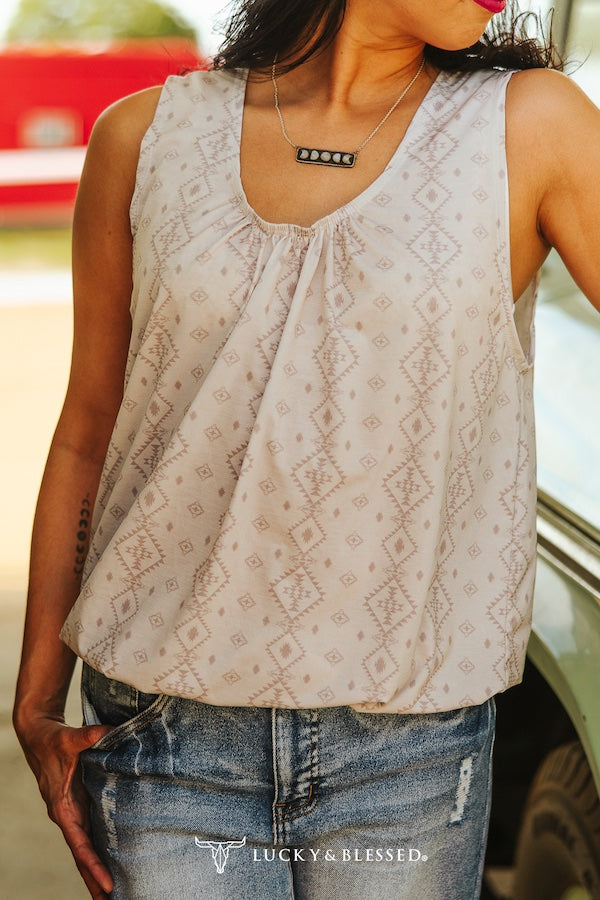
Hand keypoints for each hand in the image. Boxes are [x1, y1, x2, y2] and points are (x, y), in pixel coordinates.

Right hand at [14, 713, 114, 898]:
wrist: (39, 734)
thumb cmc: (52, 739)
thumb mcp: (68, 738)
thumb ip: (87, 736)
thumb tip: (106, 731)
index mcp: (62, 808)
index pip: (79, 844)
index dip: (93, 866)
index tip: (107, 886)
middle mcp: (67, 815)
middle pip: (82, 856)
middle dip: (94, 881)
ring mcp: (73, 812)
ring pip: (86, 847)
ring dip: (97, 870)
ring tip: (113, 894)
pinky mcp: (80, 804)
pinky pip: (90, 832)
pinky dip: (99, 849)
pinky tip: (112, 860)